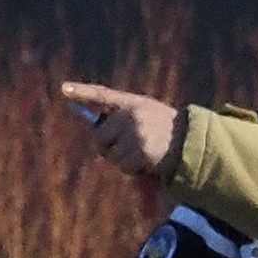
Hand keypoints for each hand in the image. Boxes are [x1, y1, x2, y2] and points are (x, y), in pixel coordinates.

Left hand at [60, 81, 182, 178]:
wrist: (193, 144)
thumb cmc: (166, 131)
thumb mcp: (147, 116)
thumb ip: (123, 120)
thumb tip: (96, 133)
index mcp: (134, 103)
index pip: (103, 95)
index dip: (82, 91)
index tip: (64, 89)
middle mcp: (132, 116)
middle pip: (100, 136)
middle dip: (107, 146)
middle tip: (124, 148)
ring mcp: (136, 134)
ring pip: (111, 154)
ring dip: (122, 159)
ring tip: (143, 153)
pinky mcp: (141, 151)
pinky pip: (123, 165)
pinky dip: (132, 168)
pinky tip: (147, 162)